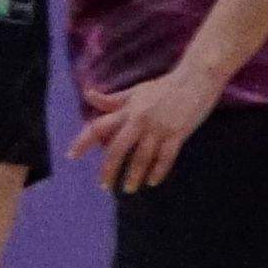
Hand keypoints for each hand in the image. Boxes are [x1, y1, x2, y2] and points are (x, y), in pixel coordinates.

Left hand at [79, 60, 223, 192]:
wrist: (196, 79)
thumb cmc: (164, 86)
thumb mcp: (135, 91)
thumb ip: (112, 100)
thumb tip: (88, 95)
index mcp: (127, 110)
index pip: (99, 127)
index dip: (83, 141)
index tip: (71, 156)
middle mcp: (139, 120)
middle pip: (118, 149)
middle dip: (109, 169)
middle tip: (104, 186)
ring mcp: (159, 128)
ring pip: (142, 157)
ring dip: (134, 175)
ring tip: (128, 188)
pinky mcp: (178, 133)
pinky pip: (166, 157)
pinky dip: (158, 171)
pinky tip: (152, 182)